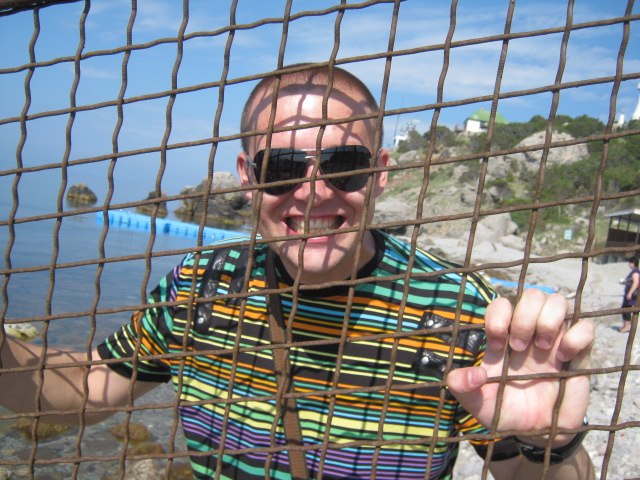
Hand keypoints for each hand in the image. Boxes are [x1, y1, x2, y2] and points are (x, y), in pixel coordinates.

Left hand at [446, 289, 593, 446]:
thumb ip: (462, 387)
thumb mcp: (476, 403)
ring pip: (558, 301)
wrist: (535, 434)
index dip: (498, 316)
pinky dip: (576, 336)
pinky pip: (586, 327)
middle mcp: (530, 332)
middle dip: (524, 317)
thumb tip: (470, 374)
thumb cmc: (504, 411)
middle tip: (519, 347)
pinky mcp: (579, 354)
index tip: (497, 344)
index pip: (502, 305)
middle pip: (532, 295)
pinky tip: (564, 356)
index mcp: (503, 338)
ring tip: (542, 347)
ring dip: (549, 320)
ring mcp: (555, 340)